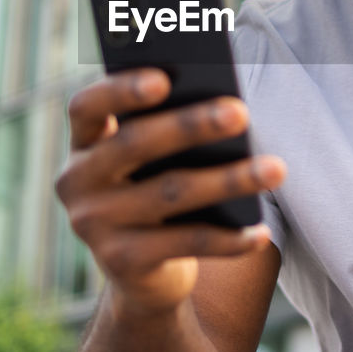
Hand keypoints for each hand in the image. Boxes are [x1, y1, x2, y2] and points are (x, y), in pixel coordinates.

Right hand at [55, 68, 285, 315]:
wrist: (139, 272)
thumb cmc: (153, 190)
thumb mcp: (149, 161)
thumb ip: (165, 129)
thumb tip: (223, 106)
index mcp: (83, 143)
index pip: (86, 107)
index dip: (120, 90)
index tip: (164, 78)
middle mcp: (77, 182)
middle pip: (134, 144)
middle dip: (191, 125)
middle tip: (240, 112)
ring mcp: (94, 225)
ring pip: (171, 193)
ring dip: (229, 180)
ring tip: (275, 168)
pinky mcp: (121, 262)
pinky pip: (186, 243)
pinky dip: (230, 238)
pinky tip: (262, 231)